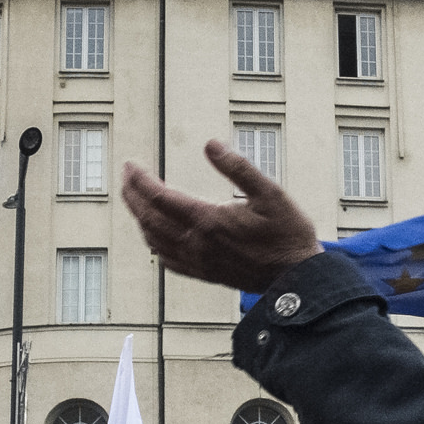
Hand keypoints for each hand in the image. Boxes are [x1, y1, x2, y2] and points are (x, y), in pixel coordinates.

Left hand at [122, 142, 322, 295]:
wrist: (297, 278)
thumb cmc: (288, 233)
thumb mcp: (270, 192)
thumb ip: (238, 167)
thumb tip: (211, 144)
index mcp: (209, 221)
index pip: (160, 198)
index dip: (140, 180)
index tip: (130, 164)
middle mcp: (197, 244)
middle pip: (149, 219)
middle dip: (132, 195)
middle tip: (126, 175)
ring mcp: (198, 262)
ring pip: (154, 240)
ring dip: (139, 218)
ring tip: (134, 199)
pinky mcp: (204, 275)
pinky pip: (167, 260)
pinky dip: (153, 243)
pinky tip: (154, 236)